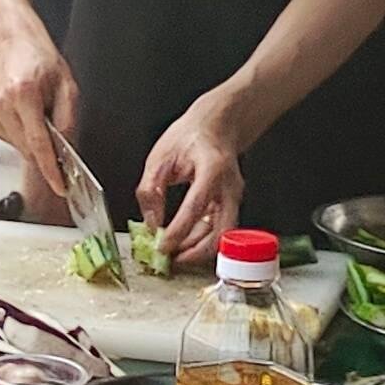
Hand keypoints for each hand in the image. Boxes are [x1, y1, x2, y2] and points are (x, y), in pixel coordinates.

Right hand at [0, 40, 84, 216]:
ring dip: (35, 142)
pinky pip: (12, 140)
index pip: (38, 142)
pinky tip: (27, 116)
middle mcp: (3, 105)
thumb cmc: (38, 58)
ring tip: (40, 115)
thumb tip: (69, 148)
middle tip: (60, 140)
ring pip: (21, 147)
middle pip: (29, 149)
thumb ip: (68, 117)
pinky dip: (24, 136)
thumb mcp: (66, 84)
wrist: (12, 45)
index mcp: (23, 94)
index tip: (59, 185)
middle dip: (47, 153)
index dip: (50, 168)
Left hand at [133, 93, 249, 264]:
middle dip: (197, 251)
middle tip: (172, 259)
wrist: (217, 125)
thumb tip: (151, 223)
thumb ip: (151, 190)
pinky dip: (203, 240)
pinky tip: (185, 244)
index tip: (162, 246)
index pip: (196, 207)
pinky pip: (220, 228)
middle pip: (221, 230)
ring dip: (200, 249)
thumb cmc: (191, 136)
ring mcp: (234, 196)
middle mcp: (229, 185)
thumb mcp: (160, 157)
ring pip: (223, 234)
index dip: (179, 231)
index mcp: (212, 168)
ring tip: (175, 255)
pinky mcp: (231, 203)